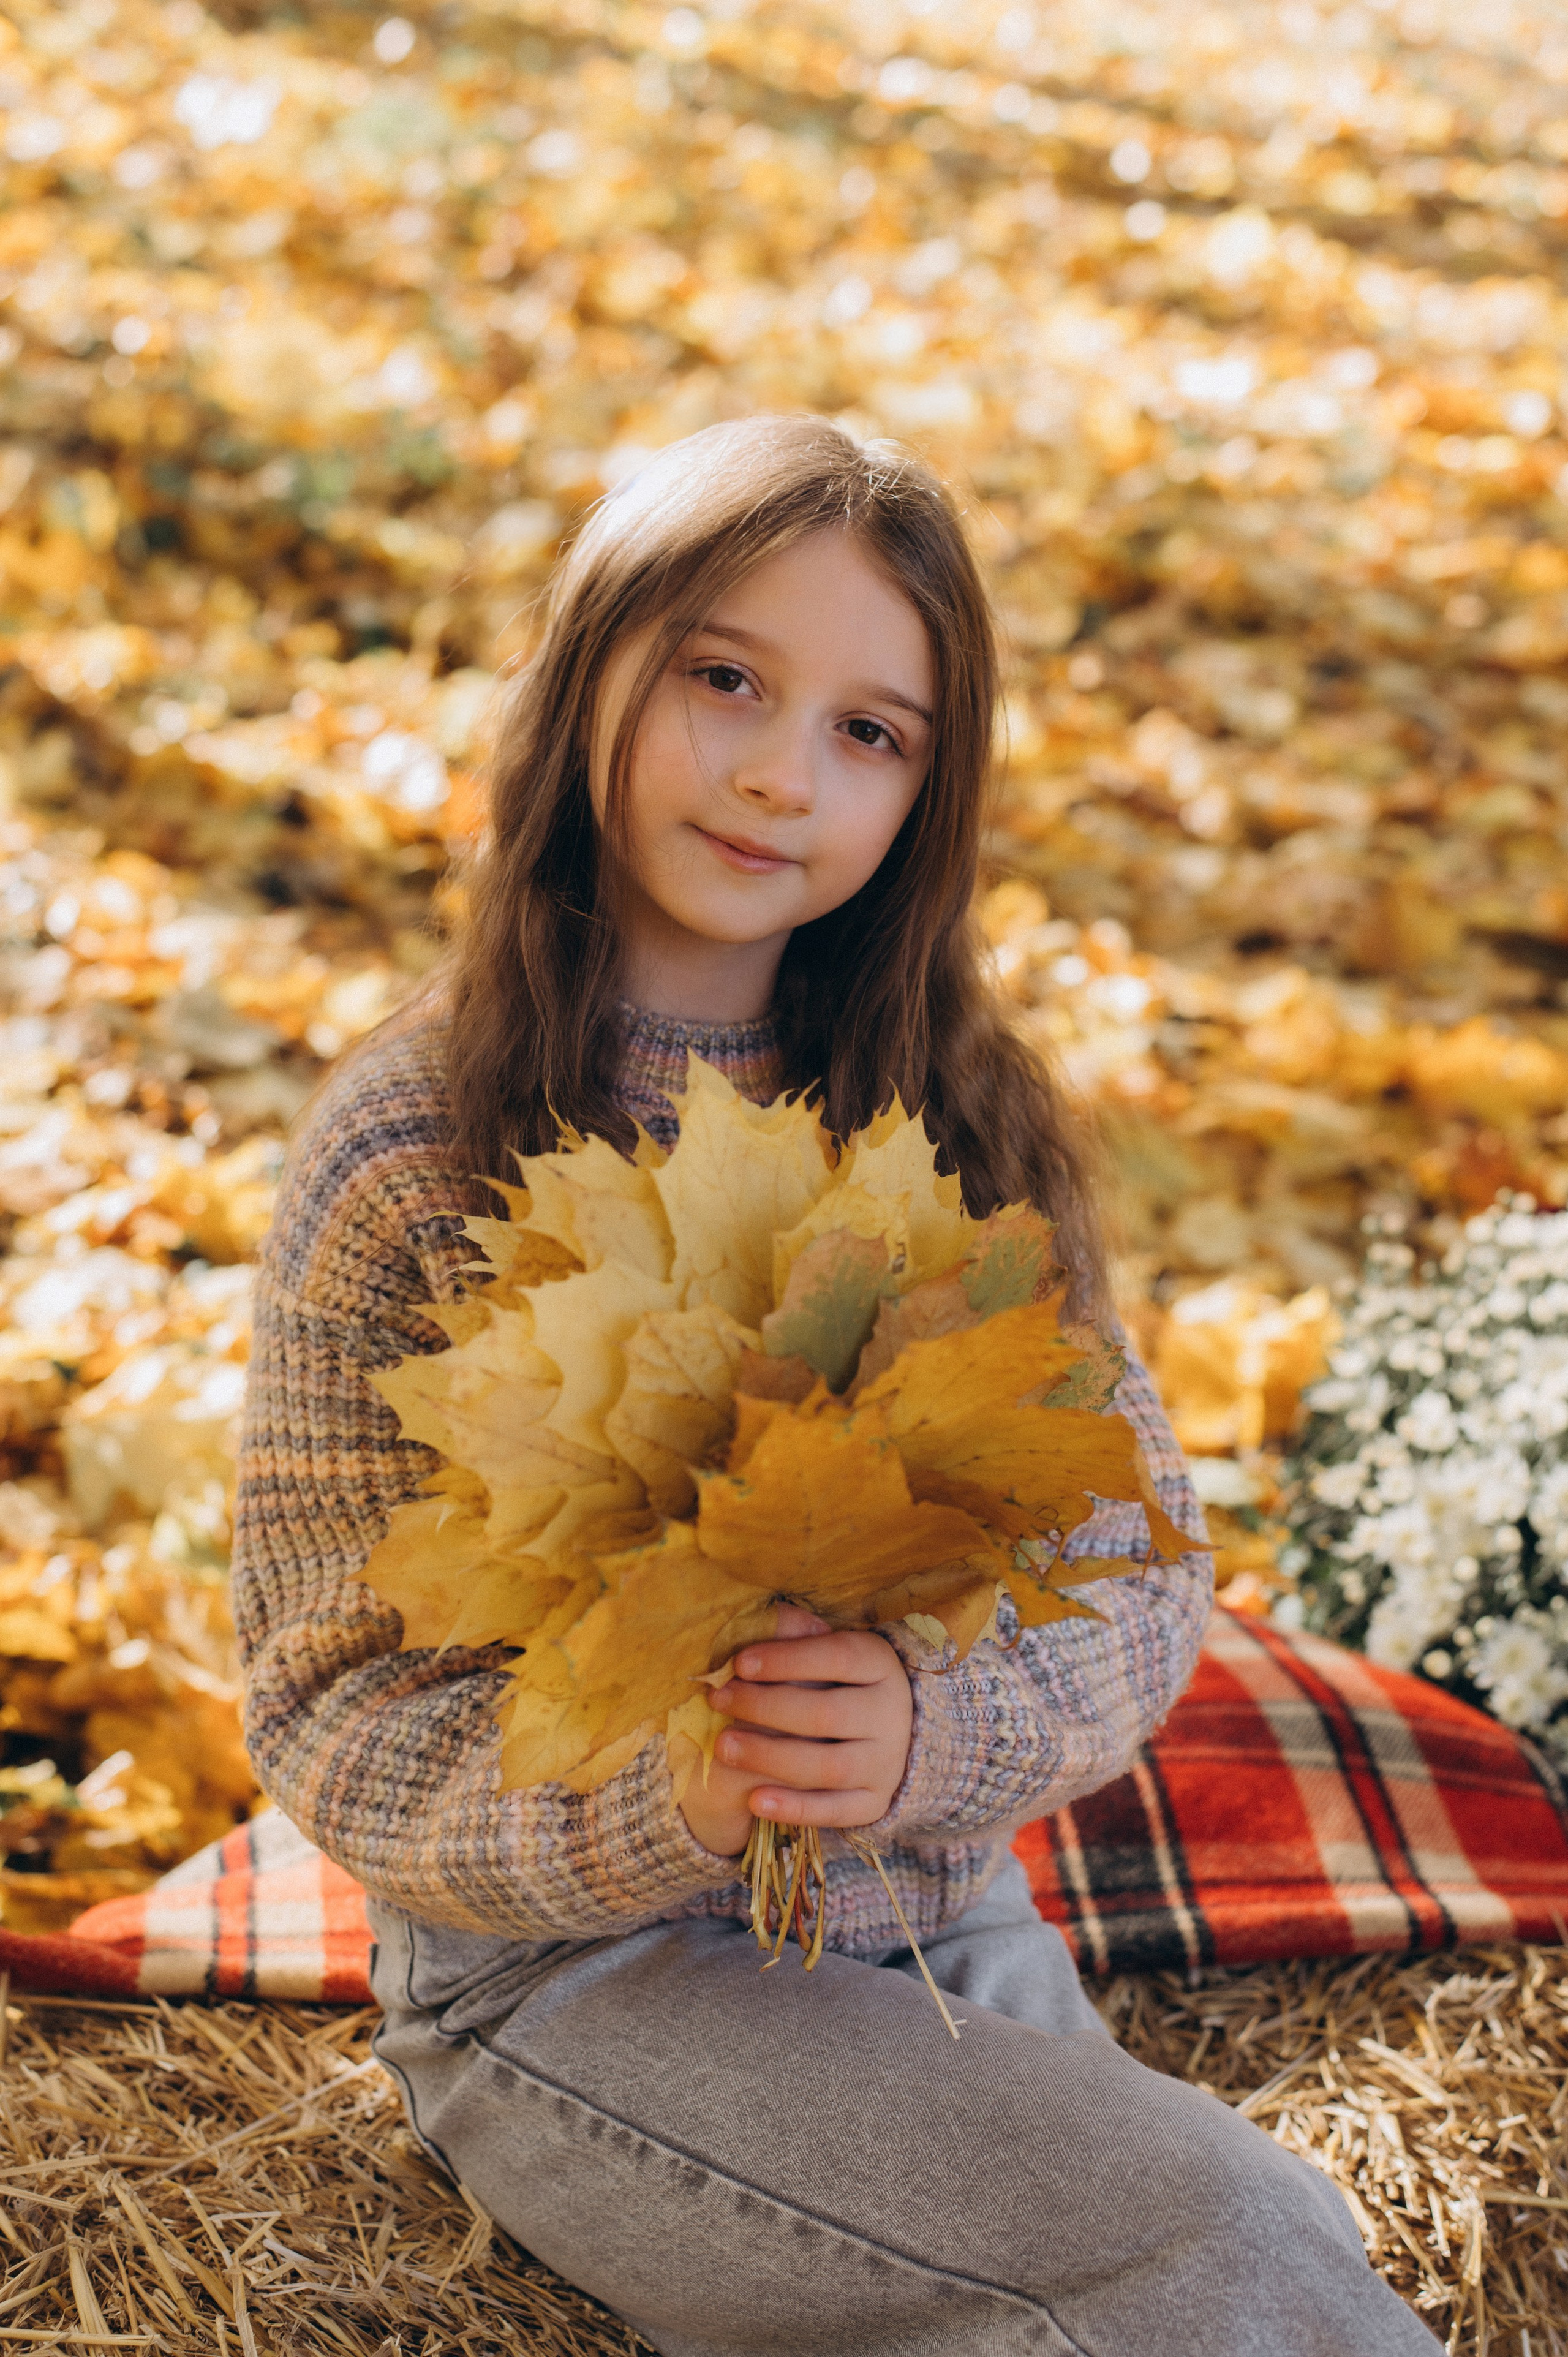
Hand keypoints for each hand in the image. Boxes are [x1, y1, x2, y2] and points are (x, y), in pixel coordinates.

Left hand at [676, 1604, 914, 1858]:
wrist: (887, 1732)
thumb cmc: (838, 1681)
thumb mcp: (827, 1651)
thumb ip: (794, 1637)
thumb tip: (753, 1623)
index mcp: (880, 1665)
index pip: (836, 1657)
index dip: (785, 1660)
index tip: (738, 1663)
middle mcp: (891, 1714)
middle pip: (826, 1714)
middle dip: (765, 1707)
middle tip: (718, 1700)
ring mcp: (887, 1762)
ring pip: (828, 1766)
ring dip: (770, 1757)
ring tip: (723, 1746)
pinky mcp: (876, 1802)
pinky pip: (835, 1811)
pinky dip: (794, 1808)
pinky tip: (755, 1801)